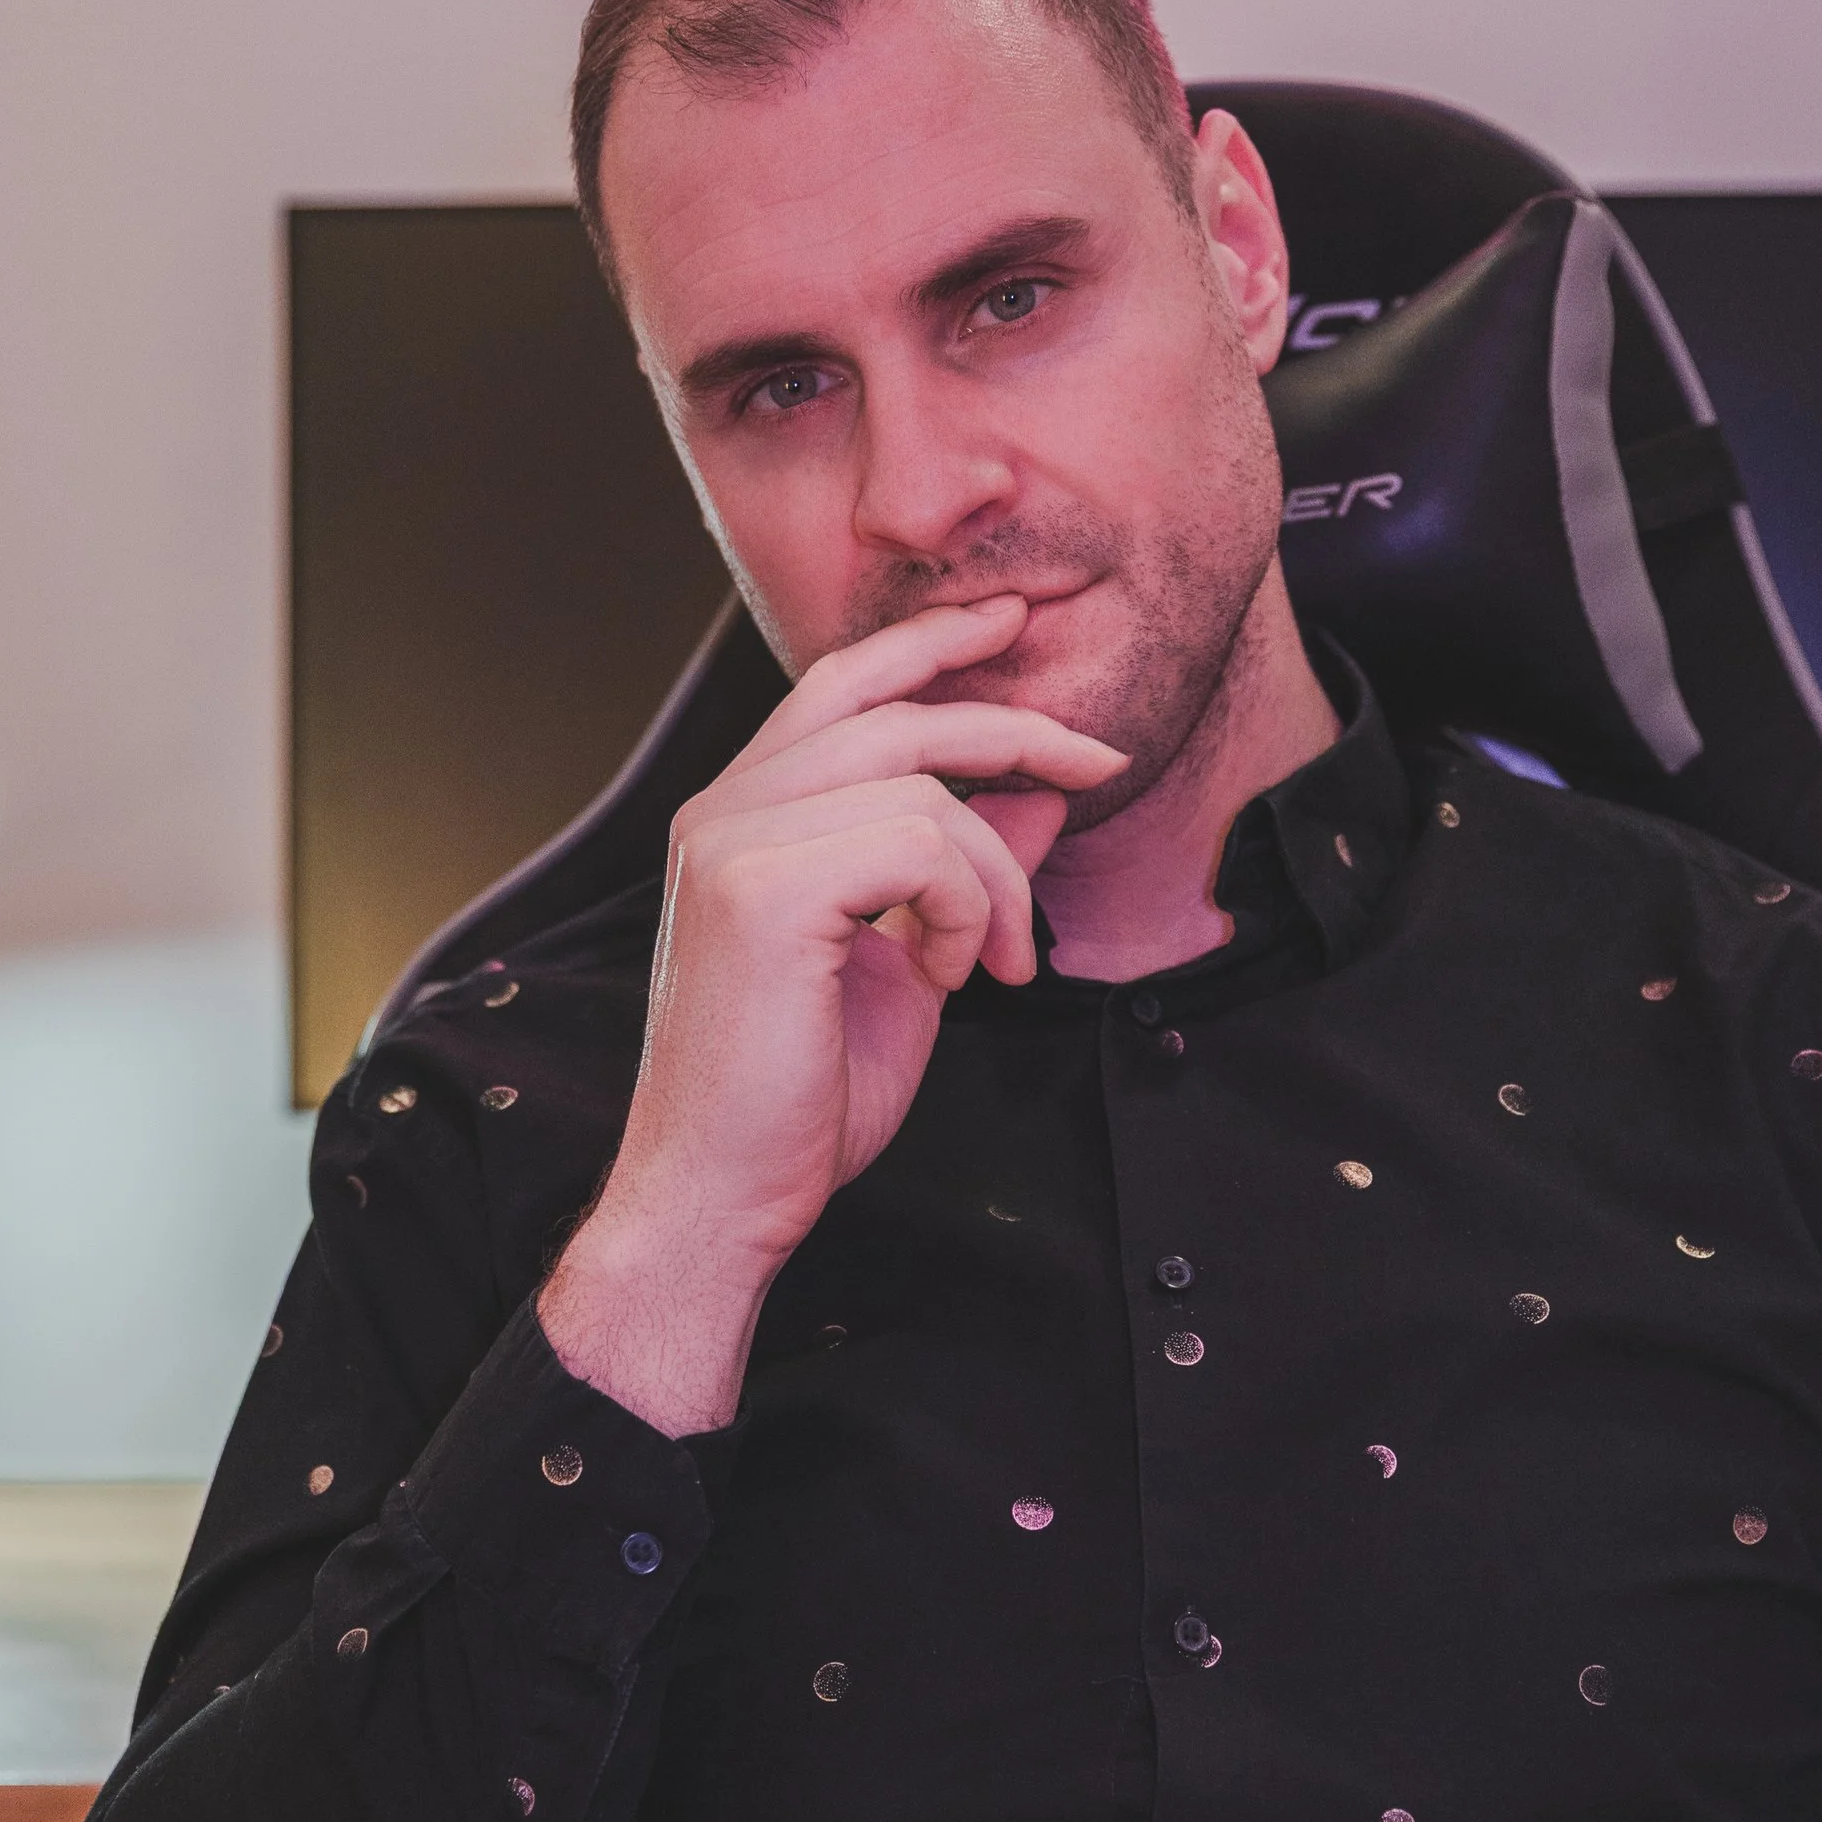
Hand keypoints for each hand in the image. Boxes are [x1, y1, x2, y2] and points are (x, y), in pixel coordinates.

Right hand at [538, 595, 1124, 1432]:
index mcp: (739, 817)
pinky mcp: (761, 886)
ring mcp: (732, 839)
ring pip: (923, 784)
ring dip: (996, 877)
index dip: (932, 642)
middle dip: (1015, 728)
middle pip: (893, 707)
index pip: (841, 684)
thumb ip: (961, 871)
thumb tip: (1038, 797)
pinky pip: (923, 843)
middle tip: (1100, 767)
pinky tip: (952, 977)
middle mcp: (722, 808)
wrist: (721, 1198)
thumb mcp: (909, 963)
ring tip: (996, 963)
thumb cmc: (801, 1099)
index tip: (1014, 624)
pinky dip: (968, 910)